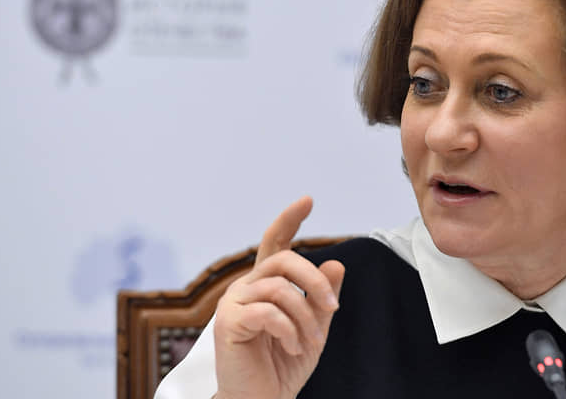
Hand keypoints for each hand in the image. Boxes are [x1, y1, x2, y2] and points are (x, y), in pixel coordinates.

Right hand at [213, 196, 345, 398]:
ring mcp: (234, 303)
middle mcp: (246, 287)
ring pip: (280, 288)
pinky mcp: (228, 323)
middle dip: (315, 281)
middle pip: (284, 260)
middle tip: (333, 308)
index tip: (307, 200)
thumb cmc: (283, 364)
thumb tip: (337, 264)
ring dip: (305, 316)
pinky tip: (294, 346)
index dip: (289, 219)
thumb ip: (323, 296)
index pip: (275, 243)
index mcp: (266, 284)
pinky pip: (268, 312)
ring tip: (310, 340)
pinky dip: (290, 330)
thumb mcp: (314, 327)